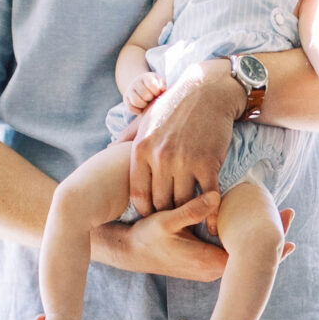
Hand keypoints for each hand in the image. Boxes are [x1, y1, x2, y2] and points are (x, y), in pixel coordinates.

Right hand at [92, 193, 295, 281]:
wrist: (129, 252)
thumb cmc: (145, 237)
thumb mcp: (164, 221)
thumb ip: (190, 210)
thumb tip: (215, 196)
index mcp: (208, 261)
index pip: (248, 255)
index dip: (269, 239)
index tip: (286, 223)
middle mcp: (212, 269)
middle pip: (250, 257)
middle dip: (271, 237)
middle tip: (290, 214)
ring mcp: (209, 268)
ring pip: (242, 255)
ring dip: (258, 238)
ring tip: (279, 217)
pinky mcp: (205, 262)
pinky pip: (232, 253)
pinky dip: (245, 239)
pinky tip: (252, 223)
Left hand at [119, 59, 243, 215]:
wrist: (208, 90)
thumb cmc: (174, 105)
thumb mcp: (144, 118)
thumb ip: (126, 138)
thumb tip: (108, 151)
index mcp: (141, 149)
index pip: (138, 193)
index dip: (144, 210)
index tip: (151, 216)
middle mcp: (160, 158)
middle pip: (160, 202)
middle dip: (165, 215)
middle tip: (172, 222)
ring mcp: (184, 162)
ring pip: (182, 203)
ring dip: (187, 216)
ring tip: (189, 224)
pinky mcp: (208, 163)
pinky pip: (207, 198)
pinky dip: (209, 216)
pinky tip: (210, 228)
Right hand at [123, 72, 165, 113]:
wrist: (140, 86)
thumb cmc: (153, 85)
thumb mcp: (159, 81)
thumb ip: (162, 84)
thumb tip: (162, 89)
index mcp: (145, 77)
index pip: (151, 84)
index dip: (156, 92)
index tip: (158, 93)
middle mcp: (135, 83)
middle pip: (145, 94)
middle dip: (151, 99)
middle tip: (152, 98)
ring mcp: (129, 91)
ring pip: (136, 101)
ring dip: (144, 105)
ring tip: (147, 103)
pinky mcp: (126, 100)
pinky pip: (130, 108)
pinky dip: (138, 110)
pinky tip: (142, 108)